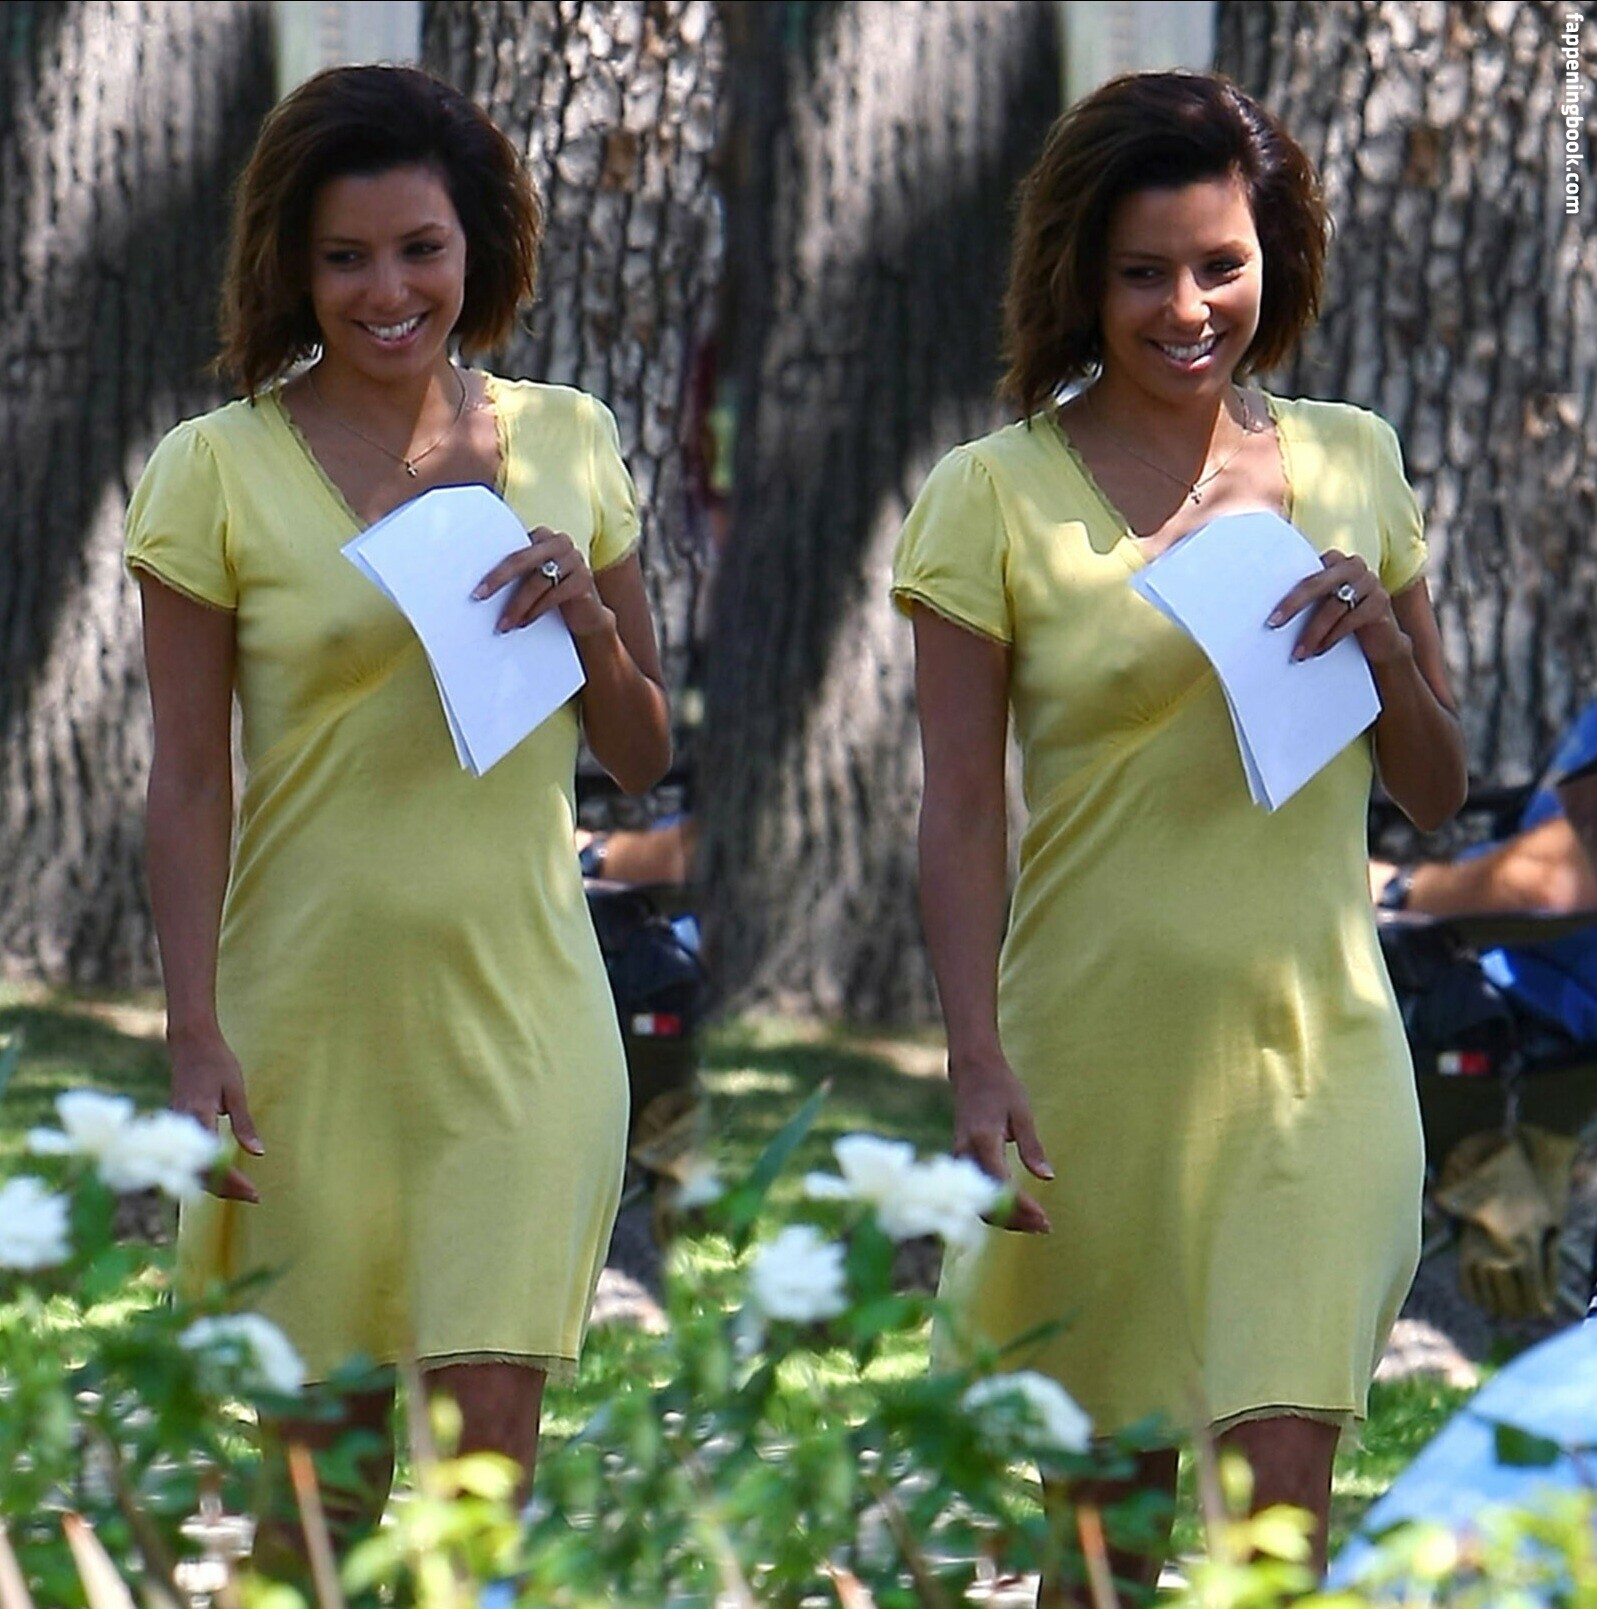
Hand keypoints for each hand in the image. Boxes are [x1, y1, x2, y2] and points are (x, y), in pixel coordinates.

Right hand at [168, 1031, 263, 1202]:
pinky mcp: (176, 1127)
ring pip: (189, 1168)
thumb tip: (259, 1153)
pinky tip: (222, 1173)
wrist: (189, 1044)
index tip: (254, 1192)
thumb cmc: (216, 1063)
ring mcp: (176, 1128)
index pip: (212, 1161)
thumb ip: (244, 1123)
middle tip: (253, 1197)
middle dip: (225, 1189)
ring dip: (214, 1183)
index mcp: (198, 1117)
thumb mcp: (236, 1090)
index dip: (232, 1181)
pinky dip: (203, 1171)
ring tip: (242, 1191)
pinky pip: (187, 1158)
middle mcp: (182, 1127)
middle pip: (197, 1172)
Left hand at [473, 526, 612, 638]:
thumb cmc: (552, 596)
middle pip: (521, 558)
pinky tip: (523, 623)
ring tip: (503, 624)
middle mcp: (559, 542)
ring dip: (517, 605)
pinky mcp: (584, 580)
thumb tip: (479, 587)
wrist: (587, 616)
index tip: (474, 582)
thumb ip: (514, 574)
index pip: (512, 546)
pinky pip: (554, 595)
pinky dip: (535, 611)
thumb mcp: (532, 581)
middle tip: (479, 596)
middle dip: (498, 579)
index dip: (491, 564)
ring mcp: (574, 559)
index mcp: (542, 536)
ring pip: (537, 581)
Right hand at [949, 1052, 1053, 1233]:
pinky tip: (1017, 1210)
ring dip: (1005, 1217)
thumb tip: (1047, 1178)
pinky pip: (976, 1193)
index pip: (1001, 1183)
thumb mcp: (1022, 1112)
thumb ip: (1032, 1146)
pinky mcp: (962, 1162)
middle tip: (1045, 1227)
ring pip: (978, 1202)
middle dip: (1015, 1219)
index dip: (1022, 1206)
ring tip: (1035, 1224)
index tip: (1045, 1218)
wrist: (972, 1072)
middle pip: (986, 1200)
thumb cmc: (1000, 1088)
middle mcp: (966, 1153)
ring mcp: (960, 1159)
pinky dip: (995, 1207)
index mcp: (983, 1139)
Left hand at [1267, 549, 1408, 666]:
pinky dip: (1332, 636)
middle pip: (1316, 582)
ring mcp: (1369, 582)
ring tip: (1298, 652)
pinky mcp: (1380, 602)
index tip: (1266, 607)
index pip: (1304, 568)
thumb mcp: (1320, 608)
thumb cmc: (1341, 622)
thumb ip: (1303, 601)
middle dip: (1293, 604)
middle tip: (1273, 623)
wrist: (1379, 644)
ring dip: (1312, 632)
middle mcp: (1352, 566)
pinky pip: (1351, 619)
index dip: (1283, 588)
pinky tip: (1319, 650)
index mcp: (1333, 561)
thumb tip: (1268, 614)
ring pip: (1333, 605)